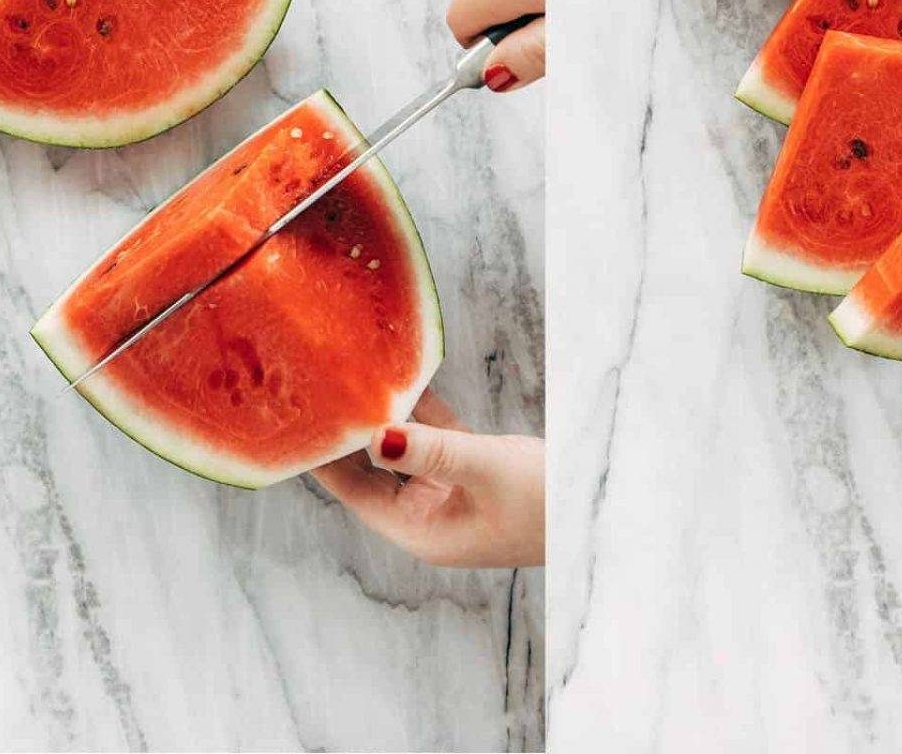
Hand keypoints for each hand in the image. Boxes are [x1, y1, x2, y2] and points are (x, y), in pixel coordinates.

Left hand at [312, 390, 543, 566]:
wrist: (606, 507)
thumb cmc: (547, 504)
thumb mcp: (485, 471)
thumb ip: (431, 451)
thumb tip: (375, 435)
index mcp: (421, 532)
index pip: (354, 491)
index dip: (323, 455)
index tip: (295, 416)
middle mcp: (427, 514)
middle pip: (370, 468)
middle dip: (347, 428)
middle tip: (314, 381)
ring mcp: (449, 491)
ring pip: (400, 446)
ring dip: (380, 412)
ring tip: (345, 370)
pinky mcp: (472, 469)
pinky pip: (433, 434)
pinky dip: (419, 407)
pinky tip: (401, 370)